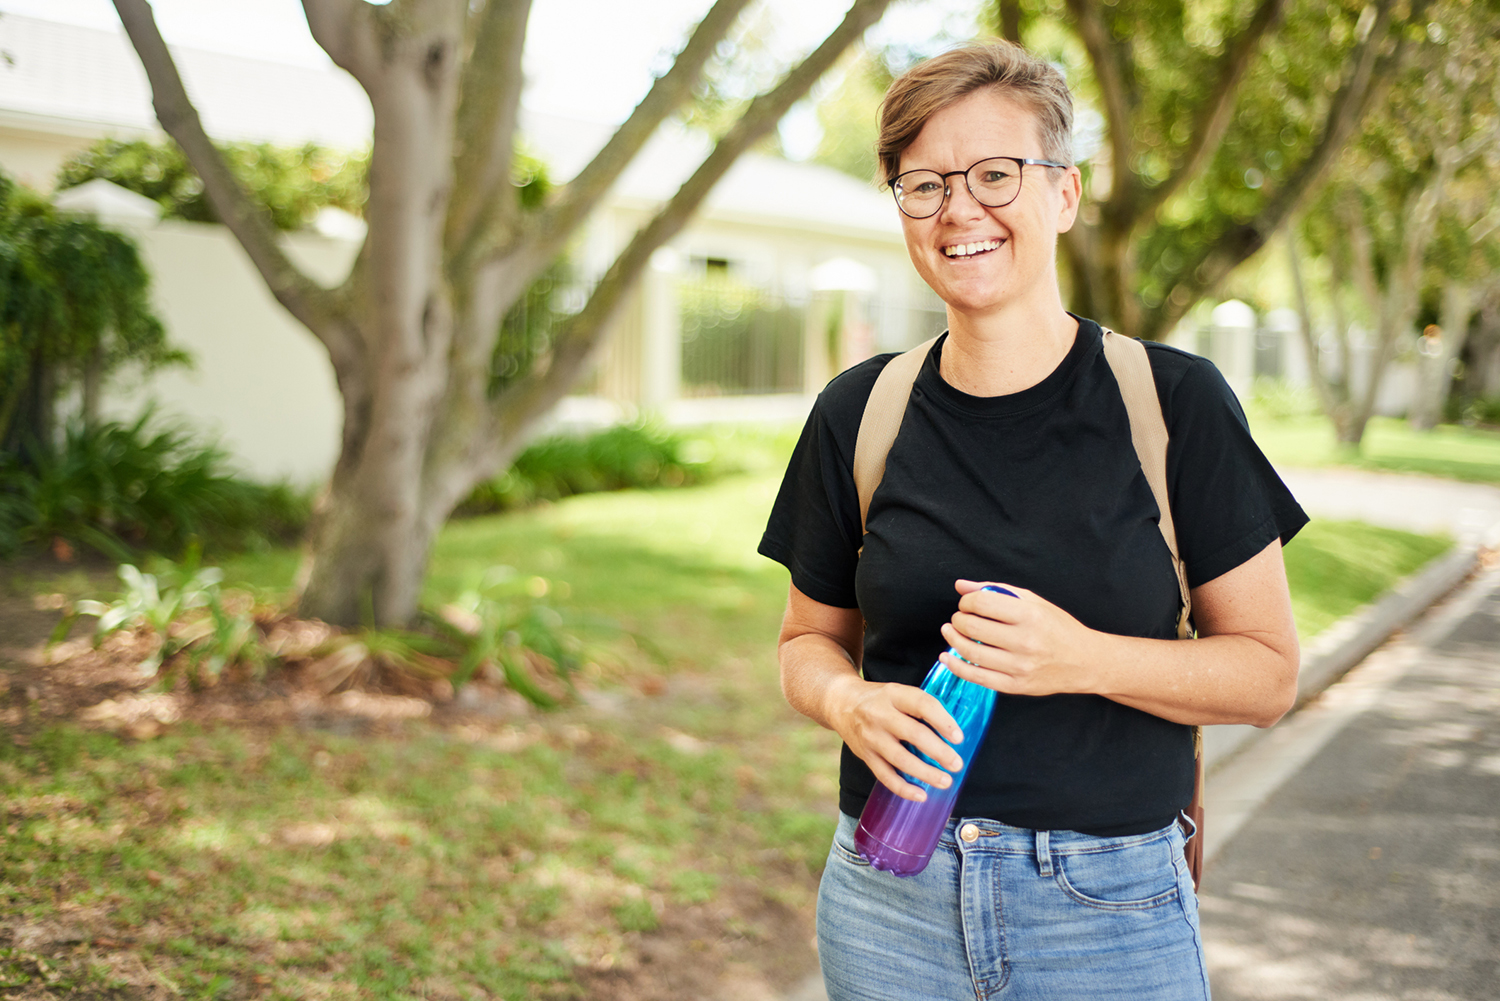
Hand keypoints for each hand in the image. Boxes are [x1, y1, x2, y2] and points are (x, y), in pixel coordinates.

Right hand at [826, 675, 965, 801]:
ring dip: (925, 773)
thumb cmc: (880, 699)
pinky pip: (885, 776)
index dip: (942, 721)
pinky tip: (921, 795)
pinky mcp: (865, 755)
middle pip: (913, 734)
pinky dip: (903, 789)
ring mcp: (871, 737)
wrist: (841, 703)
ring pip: (900, 759)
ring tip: (945, 781)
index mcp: (894, 694)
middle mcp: (880, 715)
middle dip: (938, 752)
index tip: (959, 737)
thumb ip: (921, 706)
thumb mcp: (897, 691)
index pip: (922, 704)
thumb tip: (953, 729)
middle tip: (957, 764)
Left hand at [937, 579, 1100, 696]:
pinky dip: (956, 666)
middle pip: (973, 627)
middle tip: (958, 618)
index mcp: (1030, 615)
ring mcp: (1020, 666)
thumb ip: (996, 590)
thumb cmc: (1059, 628)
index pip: (983, 603)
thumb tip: (961, 586)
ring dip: (953, 640)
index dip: (966, 602)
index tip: (966, 604)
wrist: (1086, 662)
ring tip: (950, 632)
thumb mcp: (1033, 602)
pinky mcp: (1016, 686)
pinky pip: (977, 677)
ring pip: (971, 653)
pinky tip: (947, 657)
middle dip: (957, 620)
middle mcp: (1025, 641)